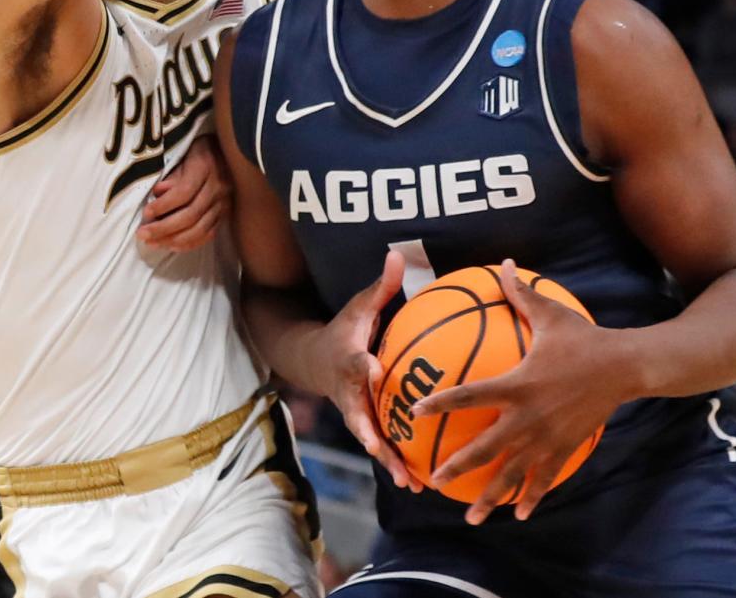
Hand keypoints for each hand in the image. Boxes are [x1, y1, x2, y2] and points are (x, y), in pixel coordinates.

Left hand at [137, 134, 230, 251]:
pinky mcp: (226, 213)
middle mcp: (219, 187)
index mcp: (206, 167)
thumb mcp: (183, 154)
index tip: (146, 213)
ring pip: (200, 228)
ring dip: (173, 239)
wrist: (230, 150)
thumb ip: (172, 175)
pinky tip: (172, 246)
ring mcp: (224, 202)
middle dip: (164, 228)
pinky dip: (190, 243)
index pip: (184, 192)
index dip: (164, 205)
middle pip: (191, 215)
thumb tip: (158, 194)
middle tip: (142, 234)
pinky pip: (208, 234)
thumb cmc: (199, 150)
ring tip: (153, 243)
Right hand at [311, 250, 422, 492]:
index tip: (375, 370)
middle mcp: (350, 391)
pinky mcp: (363, 425)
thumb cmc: (346, 329)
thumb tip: (398, 254)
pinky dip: (397, 464)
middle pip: (359, 414)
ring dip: (388, 460)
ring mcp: (354, 412)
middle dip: (371, 433)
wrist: (314, 359)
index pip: (356, 362)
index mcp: (349, 359)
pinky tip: (421, 482)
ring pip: (370, 440)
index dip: (364, 367)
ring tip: (411, 481)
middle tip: (383, 450)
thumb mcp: (360, 305)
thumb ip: (382, 286)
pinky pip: (381, 446)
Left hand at [412, 259, 630, 524]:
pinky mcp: (566, 448)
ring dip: (491, 497)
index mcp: (518, 384)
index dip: (442, 401)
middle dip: (458, 467)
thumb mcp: (549, 313)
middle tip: (433, 482)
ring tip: (471, 517)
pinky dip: (531, 496)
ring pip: (513, 473)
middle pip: (486, 447)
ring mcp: (547, 437)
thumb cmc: (583, 337)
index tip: (417, 411)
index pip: (470, 394)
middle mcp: (528, 416)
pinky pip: (545, 478)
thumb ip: (519, 292)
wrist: (624, 367)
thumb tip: (502, 263)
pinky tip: (519, 513)